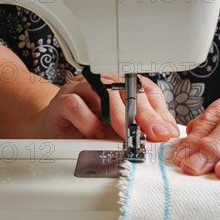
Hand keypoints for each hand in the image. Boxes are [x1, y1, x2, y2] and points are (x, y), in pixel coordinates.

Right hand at [35, 75, 179, 140]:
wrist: (53, 128)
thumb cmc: (88, 125)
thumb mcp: (120, 128)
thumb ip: (141, 128)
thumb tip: (166, 133)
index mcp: (120, 85)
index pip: (145, 91)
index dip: (158, 111)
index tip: (165, 132)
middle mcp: (103, 82)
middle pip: (128, 91)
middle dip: (143, 115)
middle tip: (152, 135)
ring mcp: (82, 89)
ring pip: (104, 94)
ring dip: (118, 117)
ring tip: (126, 136)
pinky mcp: (62, 100)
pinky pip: (76, 106)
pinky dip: (88, 121)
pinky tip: (96, 135)